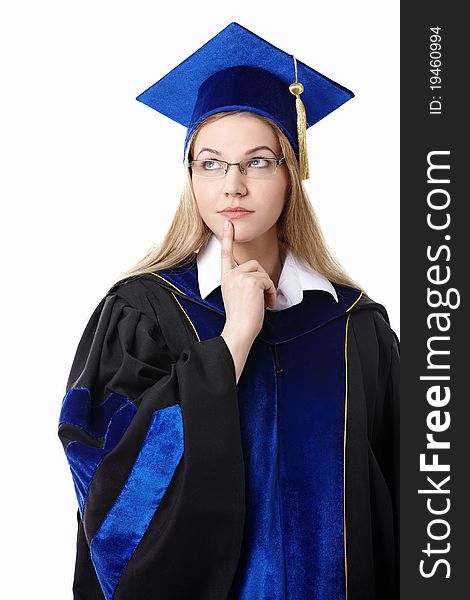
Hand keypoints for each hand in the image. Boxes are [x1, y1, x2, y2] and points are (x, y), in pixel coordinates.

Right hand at [220, 219, 276, 341]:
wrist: (239, 329)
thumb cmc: (241, 317)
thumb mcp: (237, 295)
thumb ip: (242, 282)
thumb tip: (258, 277)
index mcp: (225, 277)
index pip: (225, 254)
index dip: (227, 238)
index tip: (228, 224)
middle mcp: (230, 274)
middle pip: (254, 264)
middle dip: (262, 279)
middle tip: (262, 297)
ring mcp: (239, 276)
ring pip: (262, 272)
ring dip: (267, 287)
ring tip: (263, 302)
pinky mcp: (251, 281)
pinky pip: (268, 280)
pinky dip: (271, 292)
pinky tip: (267, 304)